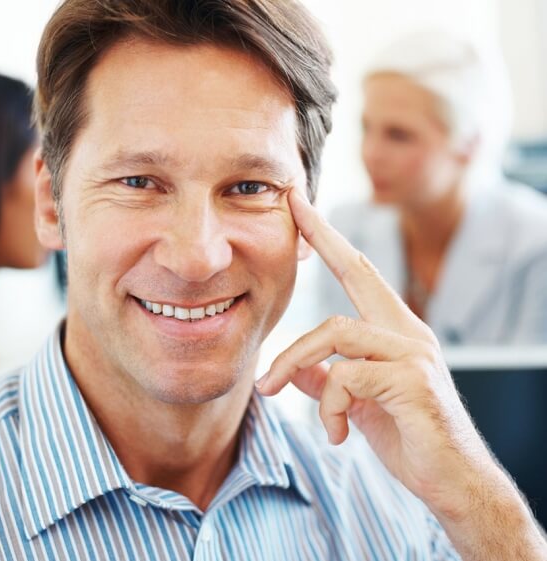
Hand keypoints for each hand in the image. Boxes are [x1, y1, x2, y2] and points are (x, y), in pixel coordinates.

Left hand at [256, 188, 498, 518]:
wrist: (452, 483)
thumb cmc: (409, 438)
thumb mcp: (356, 405)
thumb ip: (326, 381)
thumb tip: (294, 370)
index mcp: (394, 332)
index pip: (360, 273)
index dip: (330, 238)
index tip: (302, 207)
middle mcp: (408, 332)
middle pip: (357, 271)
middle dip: (322, 235)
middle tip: (291, 206)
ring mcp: (413, 353)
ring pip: (334, 332)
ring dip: (293, 362)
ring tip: (273, 391)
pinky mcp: (413, 380)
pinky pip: (345, 377)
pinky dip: (327, 406)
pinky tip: (336, 434)